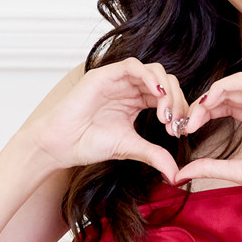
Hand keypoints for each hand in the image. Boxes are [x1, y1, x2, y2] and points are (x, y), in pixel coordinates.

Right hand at [20, 59, 191, 179]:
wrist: (61, 145)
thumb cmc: (88, 143)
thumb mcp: (130, 148)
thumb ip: (154, 154)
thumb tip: (177, 174)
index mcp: (136, 101)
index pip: (167, 96)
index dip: (179, 110)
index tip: (180, 131)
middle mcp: (129, 87)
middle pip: (165, 82)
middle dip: (177, 101)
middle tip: (176, 123)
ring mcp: (117, 79)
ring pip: (154, 71)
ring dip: (166, 89)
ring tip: (166, 113)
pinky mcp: (105, 75)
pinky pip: (133, 66)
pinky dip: (149, 77)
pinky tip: (157, 95)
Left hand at [168, 73, 241, 217]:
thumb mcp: (236, 171)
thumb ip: (210, 167)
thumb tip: (181, 174)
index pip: (227, 105)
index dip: (204, 112)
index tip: (187, 130)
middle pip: (226, 94)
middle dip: (201, 106)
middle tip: (184, 124)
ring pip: (231, 85)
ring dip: (206, 98)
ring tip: (192, 118)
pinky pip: (241, 83)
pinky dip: (219, 89)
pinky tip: (205, 105)